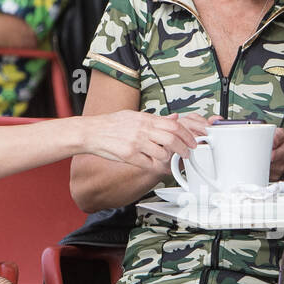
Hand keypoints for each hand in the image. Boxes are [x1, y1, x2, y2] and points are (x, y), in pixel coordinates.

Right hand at [88, 110, 207, 172]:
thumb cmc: (111, 125)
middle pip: (172, 139)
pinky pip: (149, 164)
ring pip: (163, 153)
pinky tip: (158, 167)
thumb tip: (173, 118)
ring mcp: (136, 143)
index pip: (174, 125)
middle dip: (184, 148)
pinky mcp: (129, 156)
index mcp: (145, 119)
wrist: (91, 132)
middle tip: (187, 153)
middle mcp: (142, 129)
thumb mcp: (135, 115)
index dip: (187, 135)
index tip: (192, 141)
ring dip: (170, 159)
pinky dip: (157, 167)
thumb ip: (155, 119)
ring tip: (170, 161)